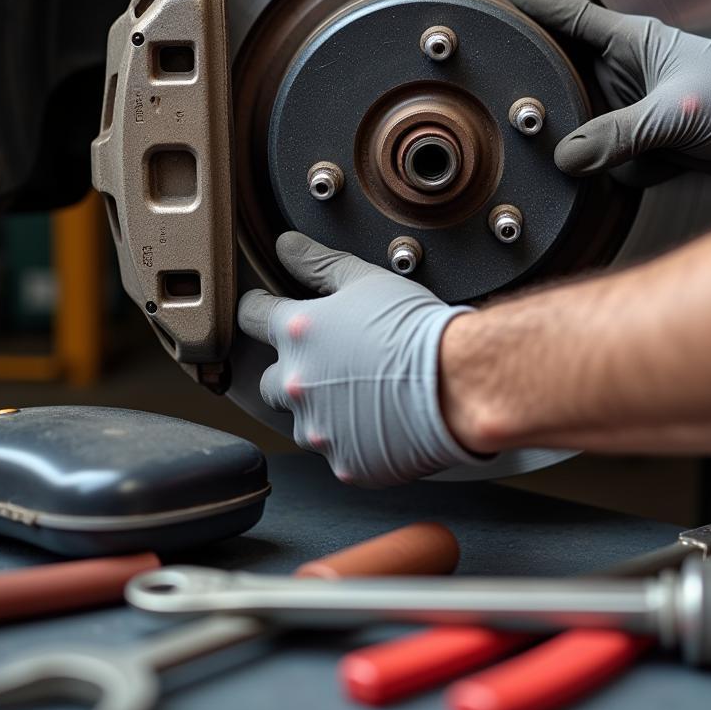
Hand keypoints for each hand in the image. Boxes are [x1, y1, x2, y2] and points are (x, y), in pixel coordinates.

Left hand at [237, 232, 485, 487]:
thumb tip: (287, 246)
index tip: (266, 310)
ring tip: (362, 393)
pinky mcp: (345, 463)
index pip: (252, 316)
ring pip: (303, 420)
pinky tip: (381, 420)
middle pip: (269, 379)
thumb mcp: (366, 280)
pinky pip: (339, 451)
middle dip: (290, 369)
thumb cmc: (418, 329)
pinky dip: (354, 439)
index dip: (259, 309)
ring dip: (321, 408)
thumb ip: (318, 263)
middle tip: (329, 361)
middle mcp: (297, 383)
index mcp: (298, 333)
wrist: (458, 380)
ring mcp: (319, 429)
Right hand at [509, 0, 710, 178]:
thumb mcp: (675, 113)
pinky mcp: (643, 138)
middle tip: (511, 95)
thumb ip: (620, 135)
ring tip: (555, 145)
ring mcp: (632, 106)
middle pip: (565, 73)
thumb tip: (568, 158)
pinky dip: (604, 165)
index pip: (573, 17)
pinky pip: (606, 153)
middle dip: (543, 86)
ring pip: (581, 119)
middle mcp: (627, 72)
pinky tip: (610, 169)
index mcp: (633, 42)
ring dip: (575, 136)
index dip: (538, 6)